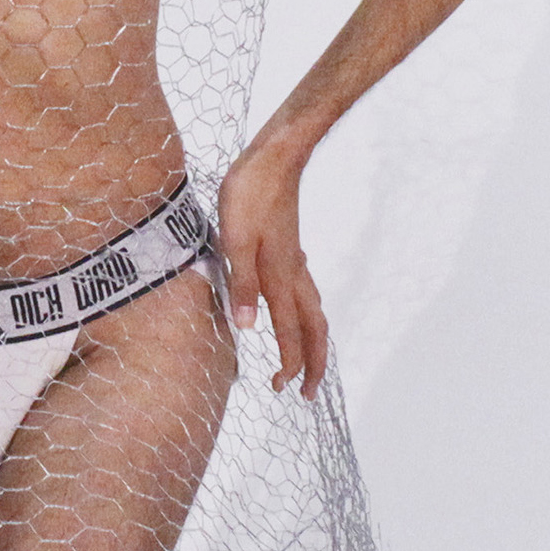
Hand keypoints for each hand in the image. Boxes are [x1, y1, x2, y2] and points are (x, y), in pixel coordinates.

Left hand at [217, 146, 329, 397]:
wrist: (274, 157)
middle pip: (314, 329)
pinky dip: (307, 316)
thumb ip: (241, 285)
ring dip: (313, 342)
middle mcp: (294, 274)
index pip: (290, 333)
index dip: (289, 364)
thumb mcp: (234, 239)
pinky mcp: (290, 249)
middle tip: (307, 393)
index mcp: (279, 277)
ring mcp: (295, 261)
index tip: (283, 390)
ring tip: (307, 363)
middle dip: (313, 364)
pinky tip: (296, 313)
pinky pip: (306, 294)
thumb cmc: (250, 194)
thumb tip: (247, 328)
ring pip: (314, 312)